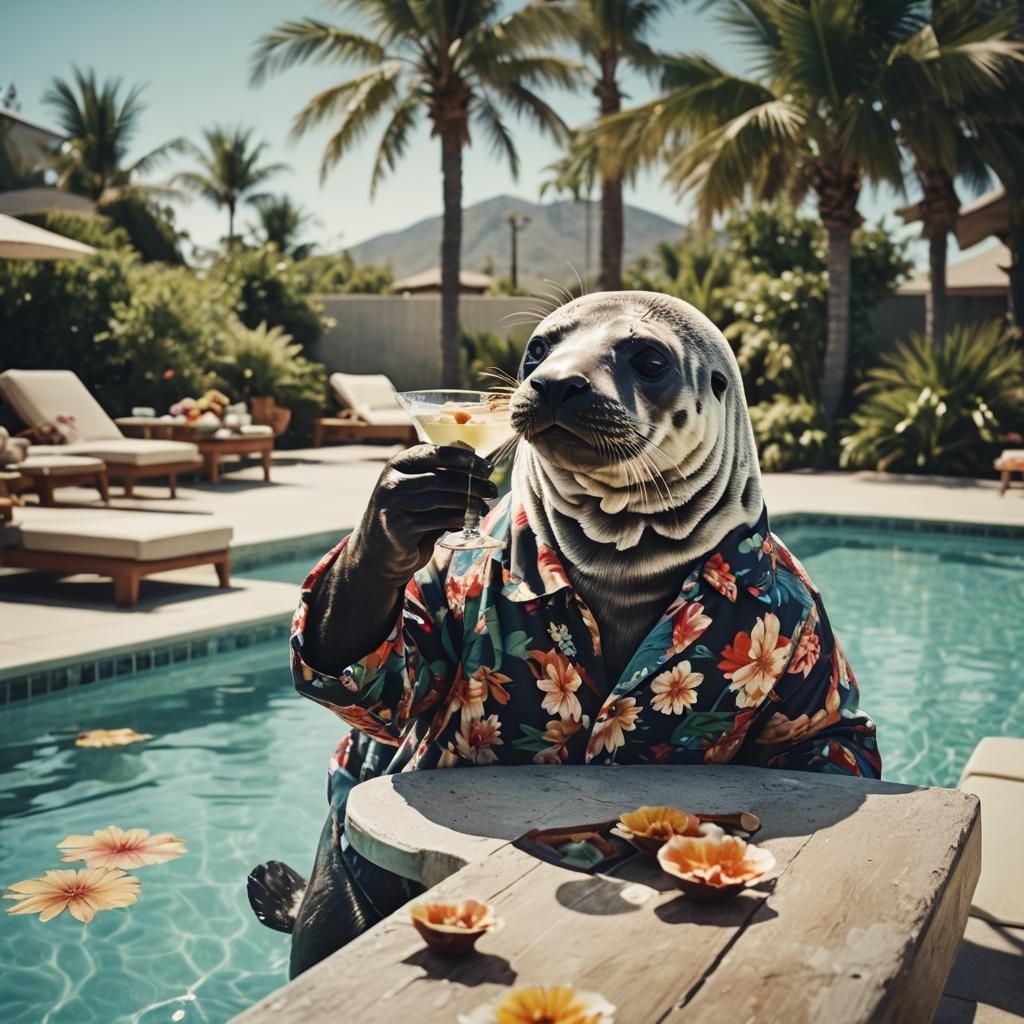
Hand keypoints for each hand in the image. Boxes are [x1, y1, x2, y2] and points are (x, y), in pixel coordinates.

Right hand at [345, 444, 497, 582]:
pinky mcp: (399, 527)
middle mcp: (392, 481)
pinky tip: (471, 521)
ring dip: (468, 502)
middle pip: (439, 478)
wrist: (378, 550)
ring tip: (484, 507)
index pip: (434, 453)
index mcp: (399, 464)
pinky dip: (458, 519)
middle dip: (471, 483)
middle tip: (492, 489)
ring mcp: (393, 505)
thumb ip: (440, 476)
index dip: (464, 459)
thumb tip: (478, 464)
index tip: (488, 467)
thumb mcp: (418, 490)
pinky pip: (437, 520)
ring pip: (439, 499)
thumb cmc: (406, 514)